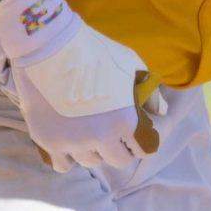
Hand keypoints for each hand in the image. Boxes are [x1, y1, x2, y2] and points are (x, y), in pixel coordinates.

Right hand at [0, 0, 165, 169]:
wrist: (49, 45)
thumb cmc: (94, 50)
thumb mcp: (130, 65)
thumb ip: (150, 92)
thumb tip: (161, 113)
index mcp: (126, 121)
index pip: (143, 150)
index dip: (142, 141)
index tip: (136, 134)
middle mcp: (101, 138)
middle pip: (117, 160)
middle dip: (118, 147)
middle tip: (112, 133)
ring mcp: (73, 142)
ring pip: (91, 162)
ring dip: (94, 150)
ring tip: (88, 132)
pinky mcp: (48, 142)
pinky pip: (64, 165)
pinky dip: (69, 157)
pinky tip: (70, 142)